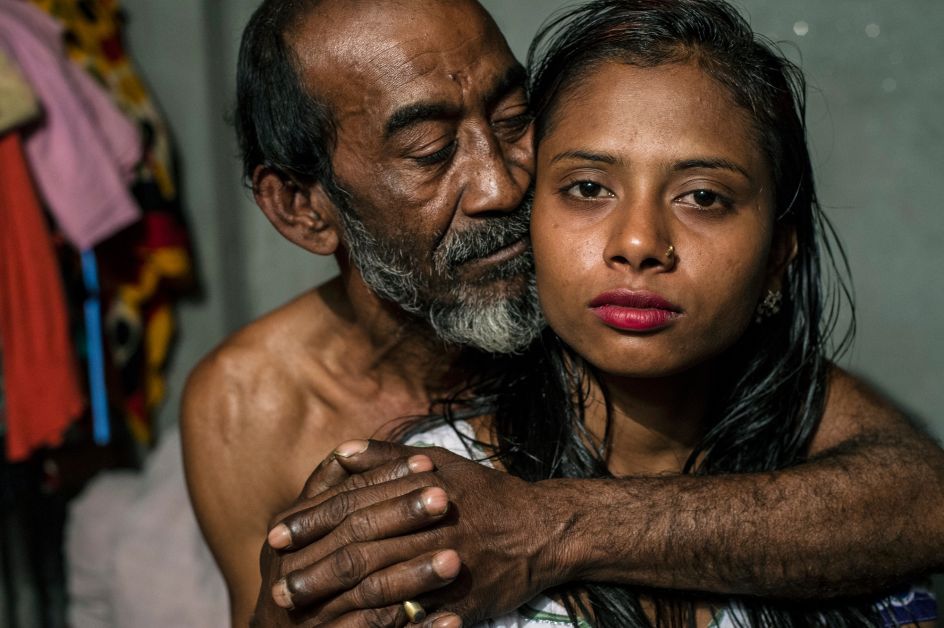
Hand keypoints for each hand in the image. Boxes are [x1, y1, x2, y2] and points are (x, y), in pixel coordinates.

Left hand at [264, 440, 561, 625]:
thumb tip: (339, 453)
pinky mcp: (464, 600)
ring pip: (382, 583)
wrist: (544, 528)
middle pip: (361, 547)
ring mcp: (448, 563)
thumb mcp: (440, 462)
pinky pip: (418, 615)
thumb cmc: (485, 493)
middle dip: (314, 567)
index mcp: (421, 488)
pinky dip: (384, 623)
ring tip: (300, 609)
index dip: (312, 520)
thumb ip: (387, 459)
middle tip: (277, 584)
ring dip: (336, 598)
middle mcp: (432, 523)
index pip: (354, 503)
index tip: (275, 534)